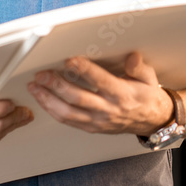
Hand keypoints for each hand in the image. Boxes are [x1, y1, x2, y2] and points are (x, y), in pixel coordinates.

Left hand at [27, 52, 173, 135]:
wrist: (150, 121)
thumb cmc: (146, 97)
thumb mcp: (149, 78)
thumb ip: (139, 68)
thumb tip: (132, 58)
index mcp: (122, 94)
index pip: (100, 81)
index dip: (84, 70)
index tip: (69, 60)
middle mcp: (108, 109)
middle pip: (78, 98)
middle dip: (56, 86)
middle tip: (42, 75)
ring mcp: (98, 121)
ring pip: (68, 113)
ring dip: (48, 100)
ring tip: (35, 88)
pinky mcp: (91, 128)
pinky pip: (69, 121)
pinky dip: (53, 111)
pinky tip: (43, 101)